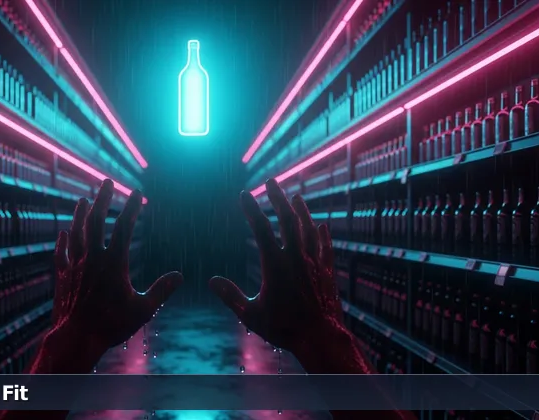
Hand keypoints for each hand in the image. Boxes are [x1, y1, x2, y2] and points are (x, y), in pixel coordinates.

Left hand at [42, 179, 182, 372]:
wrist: (75, 338)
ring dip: (80, 214)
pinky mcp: (63, 277)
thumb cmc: (110, 325)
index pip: (124, 228)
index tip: (137, 193)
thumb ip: (161, 290)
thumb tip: (179, 276)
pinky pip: (61, 254)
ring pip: (76, 233)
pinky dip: (62, 241)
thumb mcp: (143, 309)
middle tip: (106, 182)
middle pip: (96, 221)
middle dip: (102, 199)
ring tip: (84, 200)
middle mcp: (93, 259)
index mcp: (114, 263)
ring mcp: (75, 266)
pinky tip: (63, 232)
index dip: (131, 208)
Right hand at [210, 179, 355, 369]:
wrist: (321, 337)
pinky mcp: (327, 272)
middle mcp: (296, 257)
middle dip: (278, 198)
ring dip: (302, 211)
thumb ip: (230, 295)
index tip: (244, 193)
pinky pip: (325, 247)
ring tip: (296, 197)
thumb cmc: (284, 328)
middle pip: (288, 219)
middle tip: (271, 182)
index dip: (251, 209)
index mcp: (275, 264)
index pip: (260, 228)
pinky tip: (322, 226)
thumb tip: (212, 281)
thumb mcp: (251, 314)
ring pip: (308, 229)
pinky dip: (322, 234)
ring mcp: (314, 263)